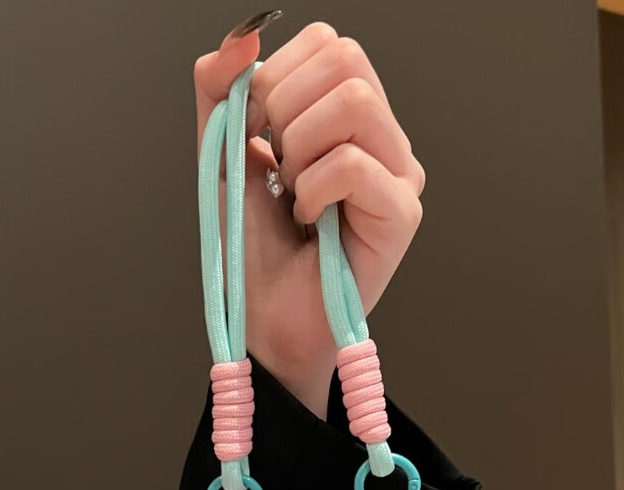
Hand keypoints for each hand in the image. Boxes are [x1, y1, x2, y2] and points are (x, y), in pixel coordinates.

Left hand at [194, 18, 424, 417]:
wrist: (265, 318)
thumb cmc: (253, 246)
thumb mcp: (223, 153)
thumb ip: (221, 88)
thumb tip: (245, 36)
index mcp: (349, 116)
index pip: (328, 42)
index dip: (277, 76)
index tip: (256, 132)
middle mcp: (383, 137)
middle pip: (345, 58)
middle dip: (284, 108)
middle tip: (275, 166)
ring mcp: (399, 174)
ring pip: (353, 102)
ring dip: (300, 149)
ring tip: (294, 194)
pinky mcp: (402, 213)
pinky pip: (352, 164)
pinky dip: (312, 189)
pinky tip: (308, 219)